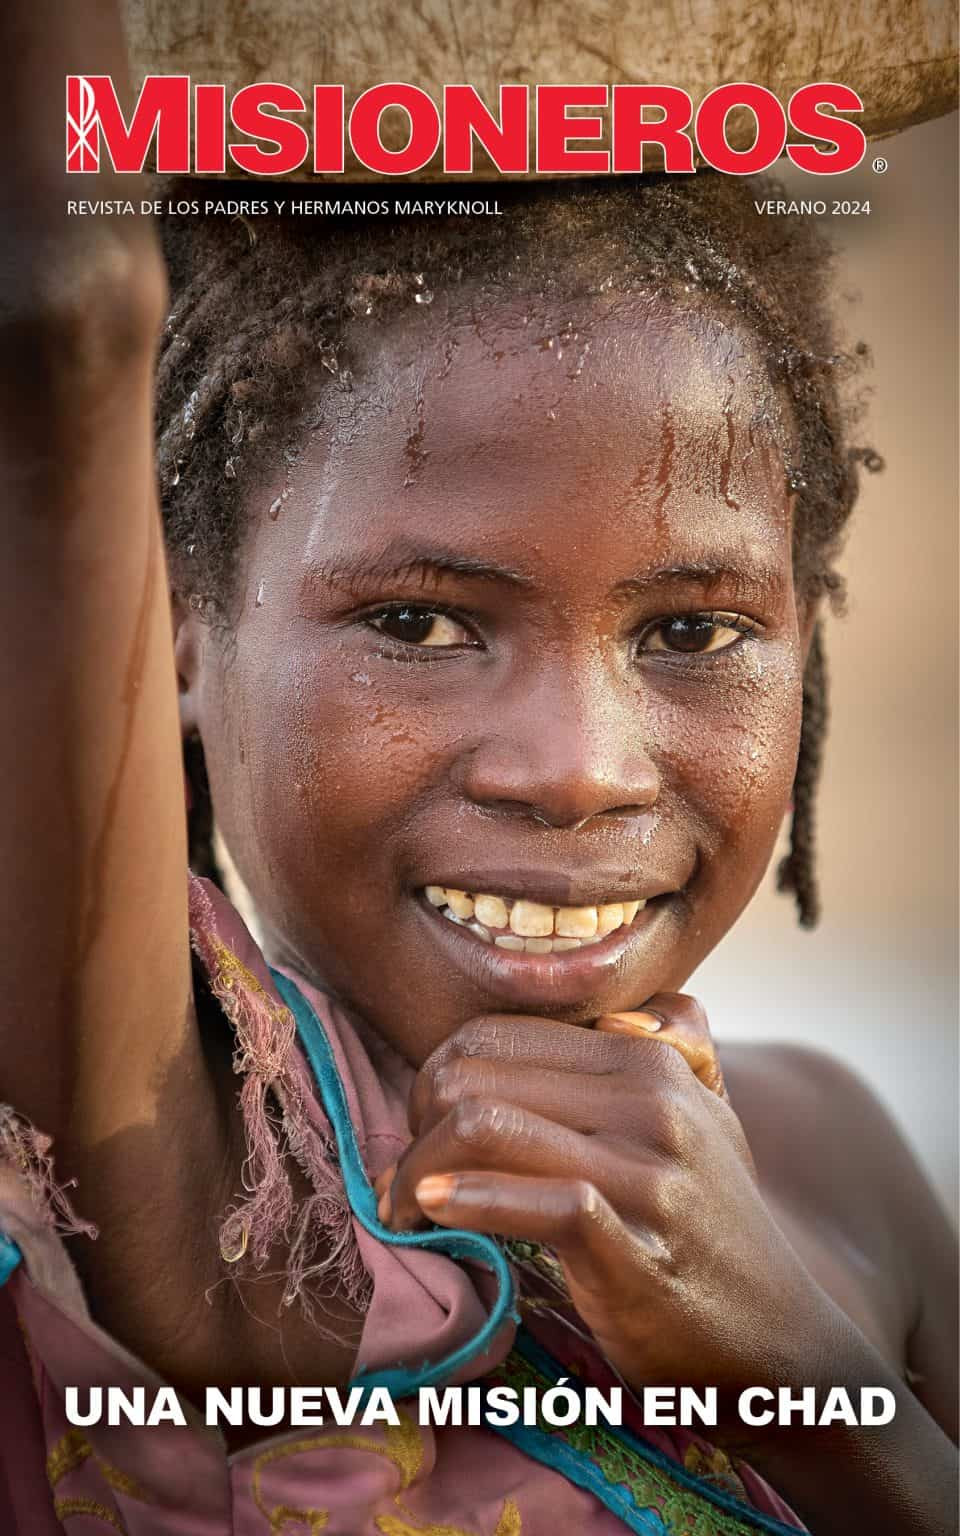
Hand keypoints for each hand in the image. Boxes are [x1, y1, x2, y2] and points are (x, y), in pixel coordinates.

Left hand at [377, 997, 839, 1423]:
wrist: (781, 1342)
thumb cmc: (719, 1225)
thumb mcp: (712, 1117)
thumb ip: (678, 1046)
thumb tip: (632, 1009)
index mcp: (650, 1058)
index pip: (498, 1033)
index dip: (437, 1075)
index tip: (421, 1129)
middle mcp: (652, 1101)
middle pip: (476, 1074)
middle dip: (416, 1121)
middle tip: (402, 1175)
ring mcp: (648, 1174)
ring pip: (488, 1124)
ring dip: (418, 1167)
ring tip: (403, 1206)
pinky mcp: (637, 1248)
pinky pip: (537, 1201)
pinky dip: (468, 1202)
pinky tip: (435, 1213)